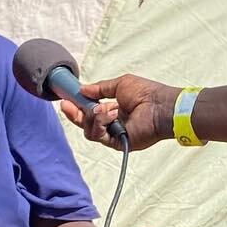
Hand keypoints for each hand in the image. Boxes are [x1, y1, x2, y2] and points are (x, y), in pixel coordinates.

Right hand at [62, 76, 180, 150]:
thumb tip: (83, 89)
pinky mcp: (116, 142)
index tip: (66, 99)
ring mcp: (114, 133)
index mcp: (112, 109)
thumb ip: (100, 89)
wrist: (160, 106)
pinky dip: (101, 123)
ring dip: (93, 116)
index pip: (89, 111)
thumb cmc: (147, 93)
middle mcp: (111, 123)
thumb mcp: (119, 84)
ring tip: (107, 108)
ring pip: (88, 130)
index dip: (76, 106)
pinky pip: (97, 136)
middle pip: (84, 123)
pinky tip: (111, 114)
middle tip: (68, 104)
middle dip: (74, 114)